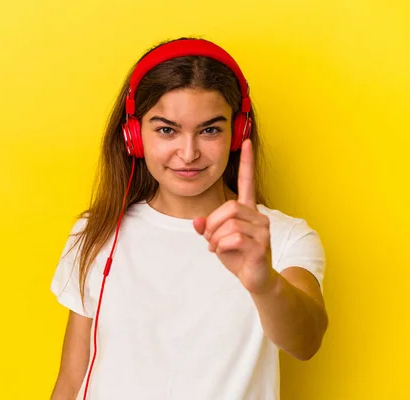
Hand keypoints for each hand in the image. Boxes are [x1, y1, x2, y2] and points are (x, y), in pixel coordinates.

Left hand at [193, 139, 277, 293]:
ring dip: (216, 238)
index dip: (246, 162)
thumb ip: (207, 228)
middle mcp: (258, 216)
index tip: (246, 141)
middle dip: (212, 224)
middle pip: (228, 207)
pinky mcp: (261, 246)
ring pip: (229, 224)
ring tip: (217, 248)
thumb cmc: (239, 257)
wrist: (257, 280)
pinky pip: (233, 239)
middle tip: (210, 239)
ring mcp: (262, 231)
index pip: (248, 181)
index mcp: (249, 211)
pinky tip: (223, 253)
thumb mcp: (218, 240)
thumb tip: (197, 222)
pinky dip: (221, 247)